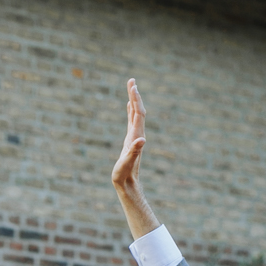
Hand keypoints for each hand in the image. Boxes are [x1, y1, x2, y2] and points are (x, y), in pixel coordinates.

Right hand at [111, 79, 160, 238]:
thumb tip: (141, 140)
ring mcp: (134, 138)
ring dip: (133, 101)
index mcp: (136, 137)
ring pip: (135, 115)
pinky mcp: (130, 142)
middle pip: (138, 111)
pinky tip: (129, 107)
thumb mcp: (127, 163)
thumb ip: (133, 151)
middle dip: (135, 95)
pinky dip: (130, 111)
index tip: (132, 85)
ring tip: (131, 88)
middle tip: (131, 80)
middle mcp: (137, 135)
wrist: (128, 185)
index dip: (135, 99)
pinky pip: (131, 122)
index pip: (137, 113)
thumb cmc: (124, 176)